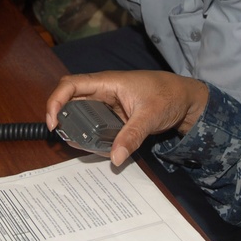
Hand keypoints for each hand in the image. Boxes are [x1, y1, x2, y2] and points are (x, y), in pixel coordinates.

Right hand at [45, 71, 209, 166]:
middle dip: (63, 117)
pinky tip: (94, 147)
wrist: (187, 99)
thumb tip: (114, 158)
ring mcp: (108, 103)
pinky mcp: (114, 115)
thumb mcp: (150, 116)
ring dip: (76, 128)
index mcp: (108, 82)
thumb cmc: (169, 96)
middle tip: (63, 137)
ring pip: (81, 113)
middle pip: (71, 100)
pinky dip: (90, 134)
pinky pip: (94, 123)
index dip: (56, 101)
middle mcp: (104, 91)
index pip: (71, 84)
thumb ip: (132, 136)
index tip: (54, 123)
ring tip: (79, 144)